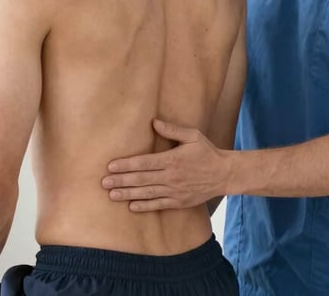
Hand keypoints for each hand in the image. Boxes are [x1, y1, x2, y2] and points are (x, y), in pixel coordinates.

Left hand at [101, 119, 228, 210]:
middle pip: (141, 179)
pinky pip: (159, 205)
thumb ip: (173, 130)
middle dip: (121, 181)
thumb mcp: (193, 136)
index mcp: (172, 159)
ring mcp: (175, 191)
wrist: (224, 174)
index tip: (111, 166)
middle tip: (104, 182)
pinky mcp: (179, 201)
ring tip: (112, 195)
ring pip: (147, 193)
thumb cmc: (207, 152)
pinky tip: (131, 206)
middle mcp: (171, 176)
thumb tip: (154, 122)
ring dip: (128, 194)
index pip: (144, 163)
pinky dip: (145, 206)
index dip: (127, 165)